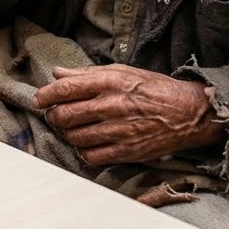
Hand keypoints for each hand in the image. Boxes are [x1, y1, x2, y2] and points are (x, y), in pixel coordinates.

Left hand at [34, 64, 224, 165]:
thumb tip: (57, 73)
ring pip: (74, 137)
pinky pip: (91, 156)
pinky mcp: (126, 152)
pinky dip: (83, 151)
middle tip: (55, 115)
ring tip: (72, 129)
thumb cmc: (154, 89)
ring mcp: (119, 131)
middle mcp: (112, 106)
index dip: (46, 95)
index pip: (66, 89)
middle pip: (64, 115)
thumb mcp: (122, 72)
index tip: (40, 99)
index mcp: (110, 82)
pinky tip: (87, 143)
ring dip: (67, 134)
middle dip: (54, 116)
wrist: (189, 113)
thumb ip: (87, 73)